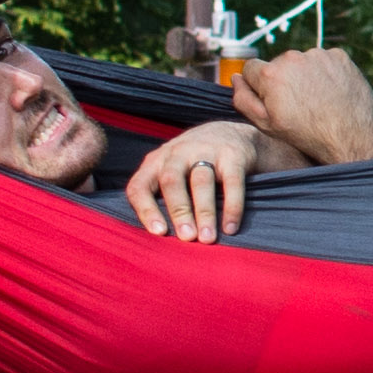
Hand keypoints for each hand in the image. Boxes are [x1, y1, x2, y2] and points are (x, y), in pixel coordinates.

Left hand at [123, 117, 270, 240]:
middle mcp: (177, 153)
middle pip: (172, 181)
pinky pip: (232, 182)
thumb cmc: (193, 163)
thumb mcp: (170, 171)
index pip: (140, 185)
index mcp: (156, 162)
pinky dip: (232, 207)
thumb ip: (161, 197)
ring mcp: (205, 150)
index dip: (145, 209)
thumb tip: (160, 240)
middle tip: (186, 237)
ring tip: (207, 238)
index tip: (159, 233)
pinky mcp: (232, 154)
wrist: (230, 133)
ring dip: (204, 212)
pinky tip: (230, 228)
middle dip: (179, 211)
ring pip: (201, 182)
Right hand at [223, 45, 372, 165]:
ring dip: (305, 76)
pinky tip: (330, 92)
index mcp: (270, 73)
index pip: (250, 68)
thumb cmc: (306, 134)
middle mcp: (293, 58)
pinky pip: (323, 60)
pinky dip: (325, 73)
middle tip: (297, 105)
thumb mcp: (266, 124)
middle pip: (277, 64)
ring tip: (316, 100)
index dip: (259, 87)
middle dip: (283, 80)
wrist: (349, 136)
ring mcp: (318, 55)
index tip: (273, 101)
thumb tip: (235, 78)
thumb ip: (243, 99)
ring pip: (301, 62)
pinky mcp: (339, 56)